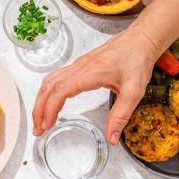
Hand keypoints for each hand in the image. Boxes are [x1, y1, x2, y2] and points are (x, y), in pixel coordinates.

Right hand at [33, 29, 157, 144]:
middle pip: (48, 87)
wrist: (141, 39)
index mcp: (90, 73)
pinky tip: (50, 104)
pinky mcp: (80, 65)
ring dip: (41, 100)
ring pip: (49, 81)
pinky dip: (48, 93)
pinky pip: (56, 78)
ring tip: (41, 120)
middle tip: (38, 129)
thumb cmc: (137, 61)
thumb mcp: (133, 92)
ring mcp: (78, 65)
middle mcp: (79, 67)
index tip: (46, 126)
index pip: (60, 91)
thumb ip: (121, 116)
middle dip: (39, 109)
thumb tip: (111, 139)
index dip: (50, 109)